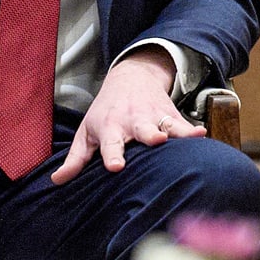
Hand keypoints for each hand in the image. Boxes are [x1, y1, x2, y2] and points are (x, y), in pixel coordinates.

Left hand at [51, 46, 203, 184]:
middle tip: (157, 140)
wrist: (131, 78)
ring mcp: (154, 117)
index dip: (113, 155)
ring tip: (188, 137)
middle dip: (150, 135)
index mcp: (110, 128)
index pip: (111, 144)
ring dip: (176, 131)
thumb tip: (57, 181)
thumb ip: (76, 159)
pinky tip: (202, 134)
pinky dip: (192, 130)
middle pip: (143, 130)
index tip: (116, 166)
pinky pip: (182, 124)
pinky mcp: (169, 115)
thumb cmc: (105, 112)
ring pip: (167, 125)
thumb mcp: (87, 132)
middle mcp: (133, 122)